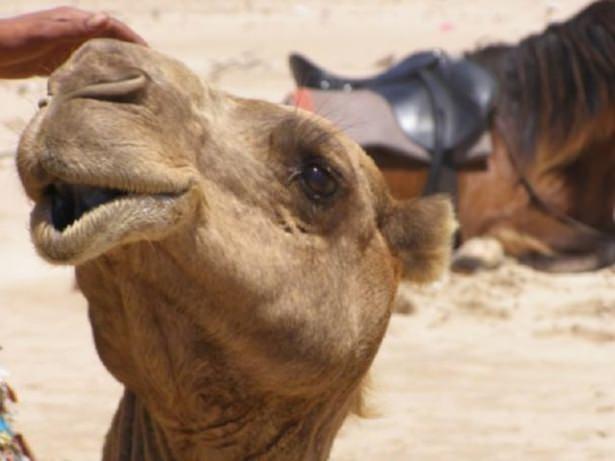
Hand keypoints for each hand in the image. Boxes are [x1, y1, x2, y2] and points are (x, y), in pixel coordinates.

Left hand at [0, 7, 146, 77]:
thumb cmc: (13, 41)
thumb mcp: (45, 34)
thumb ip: (74, 28)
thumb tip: (105, 19)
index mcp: (73, 20)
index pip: (111, 26)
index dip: (131, 38)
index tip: (150, 53)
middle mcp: (73, 30)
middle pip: (108, 39)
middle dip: (128, 51)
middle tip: (149, 68)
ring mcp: (65, 45)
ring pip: (98, 53)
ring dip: (115, 63)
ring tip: (132, 80)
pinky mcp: (58, 59)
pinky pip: (84, 65)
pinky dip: (98, 73)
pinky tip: (105, 86)